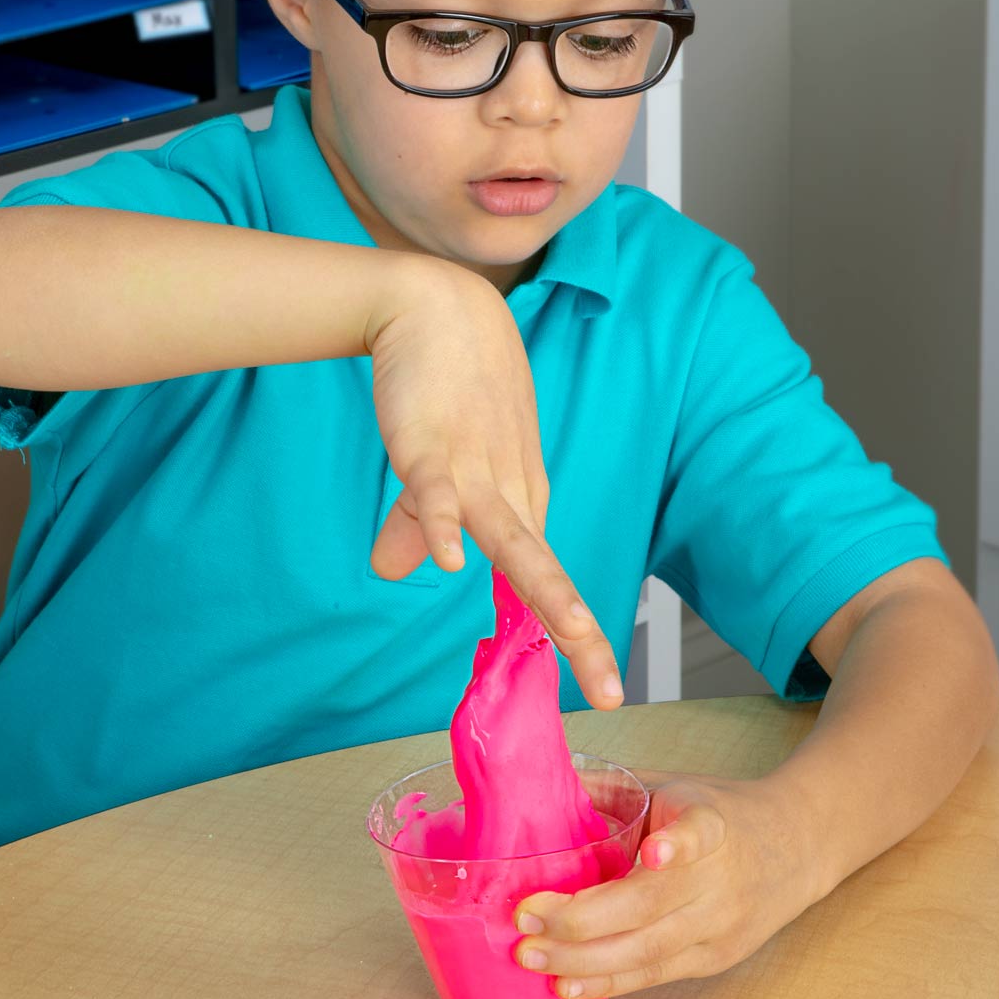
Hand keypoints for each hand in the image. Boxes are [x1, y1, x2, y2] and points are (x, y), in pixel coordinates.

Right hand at [363, 257, 622, 710]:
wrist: (437, 307)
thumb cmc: (450, 385)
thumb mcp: (439, 467)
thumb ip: (417, 522)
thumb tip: (389, 569)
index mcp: (515, 500)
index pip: (542, 577)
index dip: (564, 628)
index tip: (594, 682)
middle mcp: (507, 492)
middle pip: (543, 571)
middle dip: (577, 632)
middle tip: (608, 691)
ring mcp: (473, 469)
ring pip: (510, 539)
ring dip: (542, 590)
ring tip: (571, 639)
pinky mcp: (430, 444)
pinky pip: (437, 491)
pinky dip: (444, 524)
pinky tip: (452, 563)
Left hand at [511, 770, 827, 997]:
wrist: (796, 846)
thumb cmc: (721, 811)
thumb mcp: (675, 784)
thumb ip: (616, 785)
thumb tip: (546, 774)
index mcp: (712, 824)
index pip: (700, 833)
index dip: (678, 844)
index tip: (656, 852)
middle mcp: (719, 879)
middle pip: (651, 906)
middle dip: (581, 918)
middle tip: (525, 915)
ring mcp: (719, 925)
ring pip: (648, 952)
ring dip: (582, 960)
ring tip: (530, 954)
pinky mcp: (714, 958)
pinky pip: (654, 975)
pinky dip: (608, 982)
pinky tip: (567, 985)